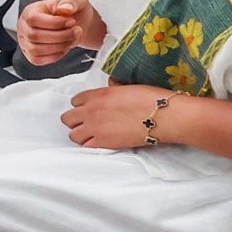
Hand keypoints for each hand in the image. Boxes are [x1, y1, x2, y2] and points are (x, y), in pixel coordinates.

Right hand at [16, 0, 105, 65]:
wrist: (75, 25)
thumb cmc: (72, 13)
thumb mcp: (76, 1)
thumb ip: (71, 3)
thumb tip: (64, 8)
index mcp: (30, 11)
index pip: (34, 19)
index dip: (55, 23)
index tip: (72, 22)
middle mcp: (24, 27)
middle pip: (34, 36)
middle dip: (60, 36)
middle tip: (76, 31)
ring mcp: (25, 42)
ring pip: (36, 50)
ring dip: (59, 47)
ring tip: (71, 39)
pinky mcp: (31, 54)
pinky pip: (37, 60)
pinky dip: (54, 56)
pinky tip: (64, 47)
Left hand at [61, 84, 175, 150]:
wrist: (163, 117)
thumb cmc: (152, 99)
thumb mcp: (129, 86)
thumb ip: (114, 87)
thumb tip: (112, 86)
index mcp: (98, 94)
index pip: (75, 100)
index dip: (81, 105)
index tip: (88, 108)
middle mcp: (92, 110)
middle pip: (68, 118)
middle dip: (75, 120)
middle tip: (87, 122)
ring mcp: (95, 128)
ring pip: (73, 134)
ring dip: (80, 133)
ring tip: (92, 133)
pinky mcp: (103, 143)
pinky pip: (85, 146)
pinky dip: (89, 145)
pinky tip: (98, 142)